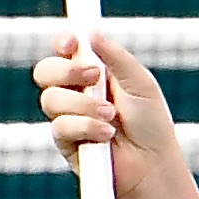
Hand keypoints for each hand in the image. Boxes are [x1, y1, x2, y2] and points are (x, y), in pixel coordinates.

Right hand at [32, 29, 178, 198]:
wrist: (152, 166)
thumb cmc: (150, 124)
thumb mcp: (140, 83)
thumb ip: (116, 58)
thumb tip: (91, 33)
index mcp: (92, 72)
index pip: (65, 51)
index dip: (63, 43)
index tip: (72, 43)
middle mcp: (75, 92)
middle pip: (45, 71)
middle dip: (67, 70)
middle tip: (95, 76)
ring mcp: (67, 117)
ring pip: (51, 99)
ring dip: (83, 105)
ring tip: (111, 115)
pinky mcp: (65, 142)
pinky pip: (60, 127)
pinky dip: (85, 127)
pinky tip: (106, 135)